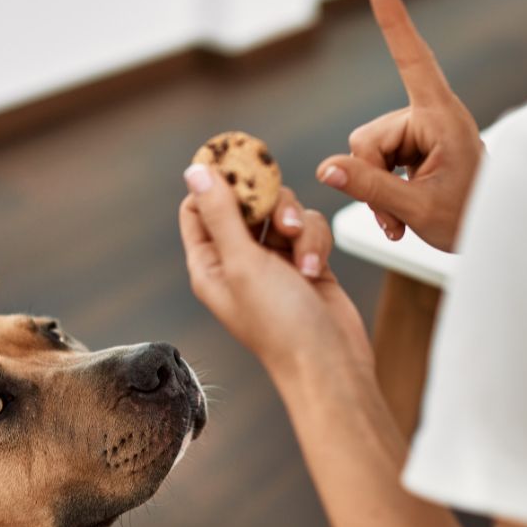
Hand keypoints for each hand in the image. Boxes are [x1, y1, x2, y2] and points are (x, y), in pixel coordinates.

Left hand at [179, 164, 372, 377]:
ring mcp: (274, 262)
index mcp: (210, 263)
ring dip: (297, 225)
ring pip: (283, 212)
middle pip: (245, 202)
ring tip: (303, 256)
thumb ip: (221, 213)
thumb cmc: (281, 325)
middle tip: (280, 216)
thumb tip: (196, 171)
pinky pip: (310, 229)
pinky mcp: (307, 263)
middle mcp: (238, 260)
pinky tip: (317, 268)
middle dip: (268, 203)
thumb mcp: (243, 263)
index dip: (216, 183)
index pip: (198, 208)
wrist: (330, 363)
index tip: (239, 163)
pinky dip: (316, 241)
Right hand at [317, 0, 482, 252]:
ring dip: (376, 189)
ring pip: (367, 152)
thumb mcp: (418, 208)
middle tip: (397, 215)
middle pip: (369, 138)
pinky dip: (380, 191)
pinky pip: (373, 162)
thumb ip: (371, 187)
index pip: (414, 62)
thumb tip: (326, 168)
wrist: (494, 235)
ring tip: (403, 217)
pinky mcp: (411, 147)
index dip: (395, 23)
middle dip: (372, 178)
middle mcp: (429, 117)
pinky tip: (401, 212)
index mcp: (443, 118)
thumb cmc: (470, 219)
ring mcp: (418, 132)